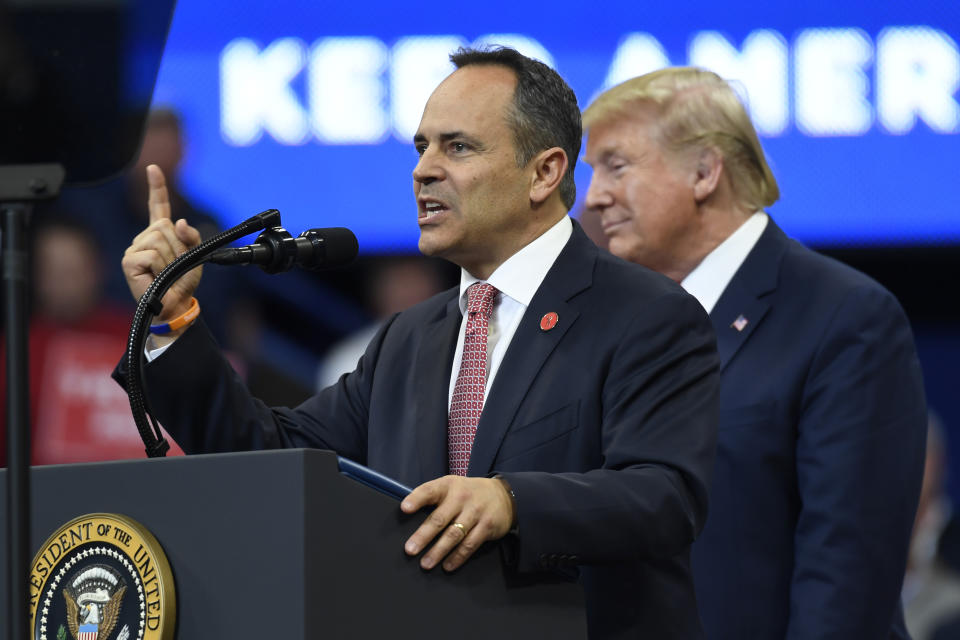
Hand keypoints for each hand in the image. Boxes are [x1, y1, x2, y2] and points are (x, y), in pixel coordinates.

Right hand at [121, 165, 202, 334]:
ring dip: (170, 258)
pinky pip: (152, 254)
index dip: (157, 187)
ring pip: (160, 240)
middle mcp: (144, 238)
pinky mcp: (129, 260)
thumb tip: (179, 221)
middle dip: (177, 246)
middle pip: (165, 226)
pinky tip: (155, 276)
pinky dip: (160, 266)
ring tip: (166, 272)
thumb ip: (191, 236)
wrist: (174, 305)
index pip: (159, 206)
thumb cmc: (182, 282)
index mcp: (160, 234)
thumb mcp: (194, 256)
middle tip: (175, 266)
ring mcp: (134, 248)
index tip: (153, 168)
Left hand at [401, 476, 514, 571]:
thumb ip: (433, 497)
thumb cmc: (468, 493)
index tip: (404, 508)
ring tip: (426, 563)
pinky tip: (447, 566)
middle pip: (439, 519)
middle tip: (410, 550)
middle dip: (423, 535)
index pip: (429, 490)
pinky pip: (470, 545)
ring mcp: (476, 512)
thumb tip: (406, 512)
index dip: (416, 499)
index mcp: (448, 486)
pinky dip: (457, 557)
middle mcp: (462, 497)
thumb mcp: (452, 486)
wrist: (504, 496)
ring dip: (438, 551)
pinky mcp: (487, 526)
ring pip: (454, 535)